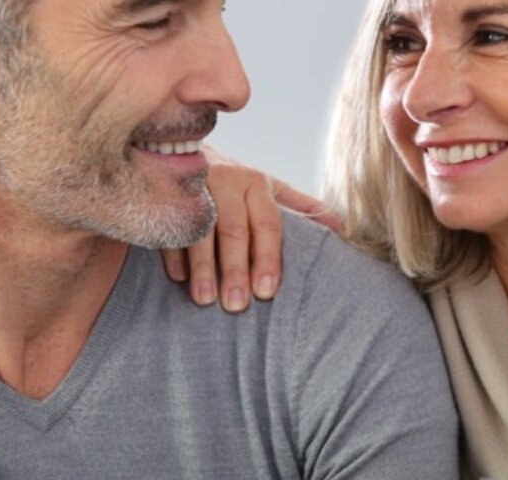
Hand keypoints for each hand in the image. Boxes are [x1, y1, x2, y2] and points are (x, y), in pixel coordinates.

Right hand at [160, 147, 342, 311]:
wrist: (180, 147)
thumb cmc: (234, 181)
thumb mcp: (267, 188)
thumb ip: (298, 207)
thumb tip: (342, 228)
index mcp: (256, 184)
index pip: (267, 224)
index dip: (267, 258)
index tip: (267, 291)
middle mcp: (227, 182)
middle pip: (234, 231)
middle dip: (235, 269)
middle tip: (237, 305)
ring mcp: (194, 187)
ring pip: (200, 231)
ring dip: (203, 267)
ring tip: (206, 300)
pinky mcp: (165, 193)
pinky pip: (169, 225)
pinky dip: (173, 252)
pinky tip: (178, 279)